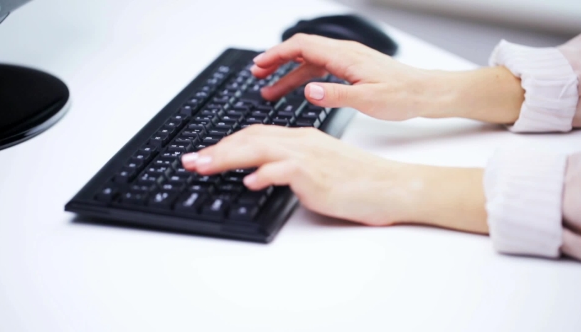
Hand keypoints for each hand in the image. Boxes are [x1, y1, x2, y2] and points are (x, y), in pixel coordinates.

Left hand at [181, 125, 488, 232]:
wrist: (391, 186)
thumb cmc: (359, 181)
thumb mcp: (319, 169)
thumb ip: (291, 169)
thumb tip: (261, 178)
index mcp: (301, 139)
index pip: (256, 136)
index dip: (226, 144)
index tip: (204, 155)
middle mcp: (302, 142)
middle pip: (250, 138)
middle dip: (216, 149)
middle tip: (189, 161)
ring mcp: (310, 156)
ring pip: (260, 149)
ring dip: (227, 157)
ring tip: (201, 167)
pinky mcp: (318, 174)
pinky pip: (286, 170)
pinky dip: (265, 173)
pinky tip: (249, 182)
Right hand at [252, 34, 523, 123]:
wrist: (426, 93)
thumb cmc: (403, 95)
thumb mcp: (369, 99)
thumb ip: (337, 94)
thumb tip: (309, 90)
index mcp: (345, 56)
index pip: (302, 46)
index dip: (277, 54)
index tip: (259, 66)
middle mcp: (344, 53)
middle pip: (301, 50)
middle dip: (276, 61)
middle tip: (257, 75)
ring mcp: (348, 60)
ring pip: (309, 62)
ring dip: (288, 74)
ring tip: (270, 91)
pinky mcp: (352, 69)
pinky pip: (321, 69)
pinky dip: (304, 78)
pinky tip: (298, 90)